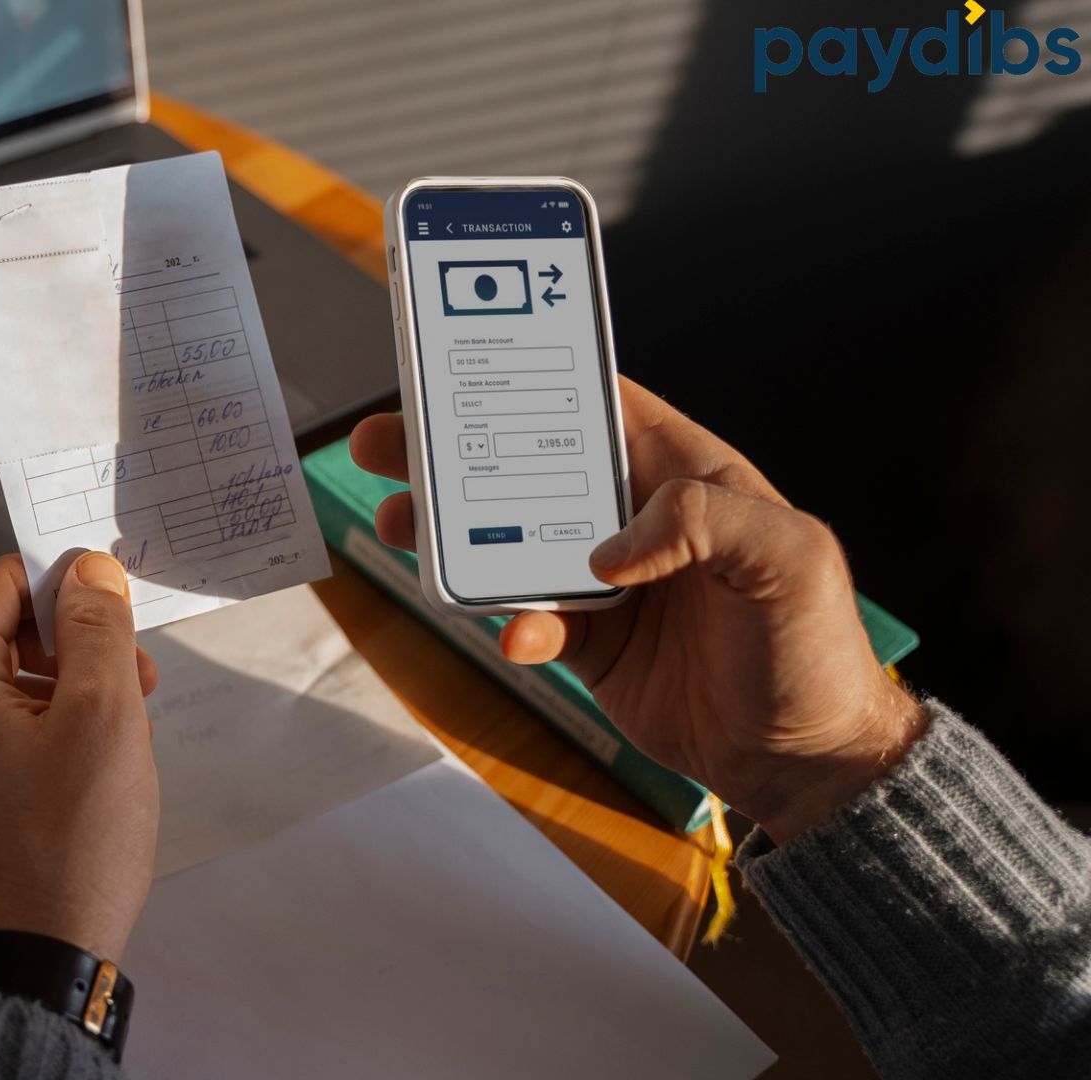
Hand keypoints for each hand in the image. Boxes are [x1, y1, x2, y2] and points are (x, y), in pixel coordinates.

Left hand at [0, 553, 160, 959]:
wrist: (32, 968)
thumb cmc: (70, 849)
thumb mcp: (104, 721)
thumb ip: (96, 631)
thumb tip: (87, 569)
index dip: (56, 577)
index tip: (113, 602)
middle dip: (70, 641)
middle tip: (136, 674)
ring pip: (0, 691)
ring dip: (65, 689)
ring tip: (126, 728)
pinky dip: (44, 733)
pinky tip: (92, 769)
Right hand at [350, 378, 925, 842]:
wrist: (804, 762)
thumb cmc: (815, 648)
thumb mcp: (789, 559)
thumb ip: (708, 519)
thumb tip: (611, 547)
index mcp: (688, 474)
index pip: (602, 406)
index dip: (538, 380)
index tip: (468, 366)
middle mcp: (640, 519)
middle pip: (531, 468)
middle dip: (458, 452)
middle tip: (390, 438)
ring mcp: (609, 581)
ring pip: (511, 542)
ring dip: (454, 535)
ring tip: (400, 524)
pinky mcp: (590, 641)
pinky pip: (532, 619)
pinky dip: (515, 626)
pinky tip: (518, 638)